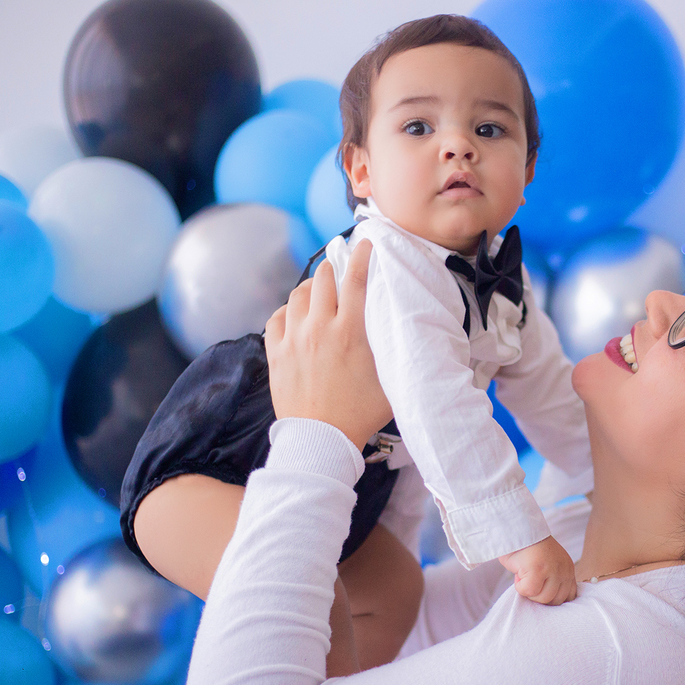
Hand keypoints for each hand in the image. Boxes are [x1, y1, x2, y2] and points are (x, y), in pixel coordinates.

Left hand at [264, 239, 391, 450]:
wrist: (320, 440)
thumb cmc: (360, 414)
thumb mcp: (390, 380)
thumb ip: (395, 351)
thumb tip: (408, 332)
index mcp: (350, 332)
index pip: (355, 279)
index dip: (361, 255)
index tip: (364, 243)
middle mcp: (319, 329)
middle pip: (323, 279)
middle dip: (334, 270)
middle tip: (342, 272)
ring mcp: (293, 340)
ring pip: (298, 295)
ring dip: (311, 289)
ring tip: (320, 294)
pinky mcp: (276, 354)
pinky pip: (276, 317)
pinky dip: (288, 311)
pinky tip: (297, 317)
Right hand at [499, 536, 577, 604]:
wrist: (517, 530)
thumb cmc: (528, 549)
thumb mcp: (549, 565)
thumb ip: (553, 580)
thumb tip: (548, 602)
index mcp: (568, 568)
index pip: (569, 596)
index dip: (552, 598)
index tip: (540, 591)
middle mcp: (564, 569)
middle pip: (556, 601)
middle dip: (539, 595)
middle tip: (529, 580)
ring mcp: (552, 570)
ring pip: (543, 598)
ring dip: (529, 591)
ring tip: (524, 575)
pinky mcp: (538, 570)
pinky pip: (529, 591)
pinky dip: (520, 586)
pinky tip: (519, 574)